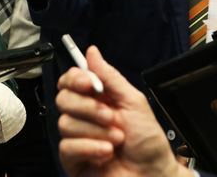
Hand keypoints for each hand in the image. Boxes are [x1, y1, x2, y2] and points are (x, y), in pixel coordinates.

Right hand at [56, 46, 191, 176]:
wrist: (153, 175)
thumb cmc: (148, 143)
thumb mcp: (134, 102)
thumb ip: (110, 77)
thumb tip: (93, 53)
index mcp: (99, 99)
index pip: (72, 80)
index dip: (76, 78)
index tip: (89, 84)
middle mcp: (86, 116)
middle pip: (64, 98)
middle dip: (89, 107)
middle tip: (111, 116)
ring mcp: (78, 138)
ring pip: (66, 123)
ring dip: (96, 131)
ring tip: (116, 138)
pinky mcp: (74, 159)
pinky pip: (67, 146)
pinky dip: (90, 147)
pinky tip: (106, 152)